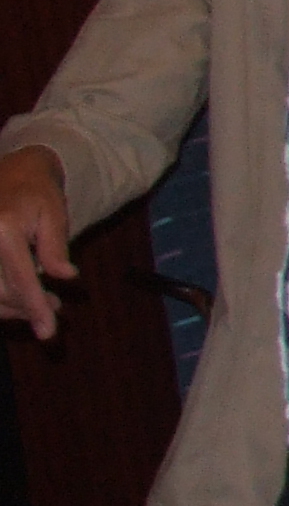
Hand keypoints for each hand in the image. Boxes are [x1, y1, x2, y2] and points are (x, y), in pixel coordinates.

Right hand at [0, 146, 75, 339]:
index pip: (20, 278)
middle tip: (56, 308)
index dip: (34, 307)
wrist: (13, 173)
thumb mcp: (55, 213)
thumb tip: (67, 277)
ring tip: (45, 303)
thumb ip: (56, 246)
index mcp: (3, 229)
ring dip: (14, 305)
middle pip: (1, 291)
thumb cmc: (38, 192)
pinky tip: (22, 296)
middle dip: (28, 307)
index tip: (48, 332)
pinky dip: (3, 296)